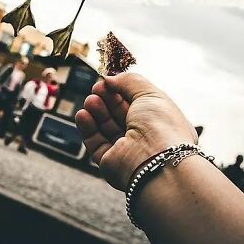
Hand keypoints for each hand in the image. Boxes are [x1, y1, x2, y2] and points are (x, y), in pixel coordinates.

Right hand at [75, 73, 197, 190]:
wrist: (157, 162)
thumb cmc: (160, 126)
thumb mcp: (149, 93)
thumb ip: (128, 81)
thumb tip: (110, 79)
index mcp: (161, 123)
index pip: (139, 104)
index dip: (122, 92)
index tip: (108, 82)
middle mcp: (146, 139)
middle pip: (121, 115)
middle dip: (107, 100)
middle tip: (96, 89)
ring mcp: (128, 152)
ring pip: (107, 128)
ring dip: (96, 112)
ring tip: (90, 100)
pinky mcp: (111, 163)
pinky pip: (96, 143)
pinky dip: (88, 128)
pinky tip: (82, 114)